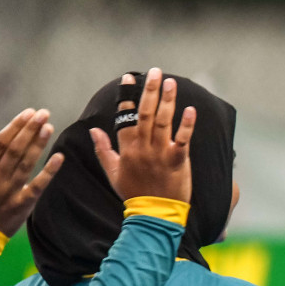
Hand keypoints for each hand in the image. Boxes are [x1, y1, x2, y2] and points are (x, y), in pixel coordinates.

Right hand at [0, 108, 61, 237]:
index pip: (1, 143)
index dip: (16, 126)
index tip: (28, 113)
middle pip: (16, 149)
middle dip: (30, 129)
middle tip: (44, 113)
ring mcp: (10, 191)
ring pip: (26, 163)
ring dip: (38, 144)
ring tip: (49, 127)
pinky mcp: (22, 205)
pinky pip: (37, 186)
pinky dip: (49, 172)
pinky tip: (59, 158)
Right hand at [89, 69, 196, 203]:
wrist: (153, 214)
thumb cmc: (134, 193)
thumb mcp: (112, 172)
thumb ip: (103, 149)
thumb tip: (94, 130)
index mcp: (127, 148)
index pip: (125, 117)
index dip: (127, 97)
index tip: (129, 78)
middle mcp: (143, 147)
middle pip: (146, 114)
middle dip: (150, 91)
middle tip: (155, 72)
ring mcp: (160, 153)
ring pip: (163, 121)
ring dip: (167, 100)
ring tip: (170, 82)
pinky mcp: (178, 160)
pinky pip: (183, 139)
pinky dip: (187, 124)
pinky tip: (190, 109)